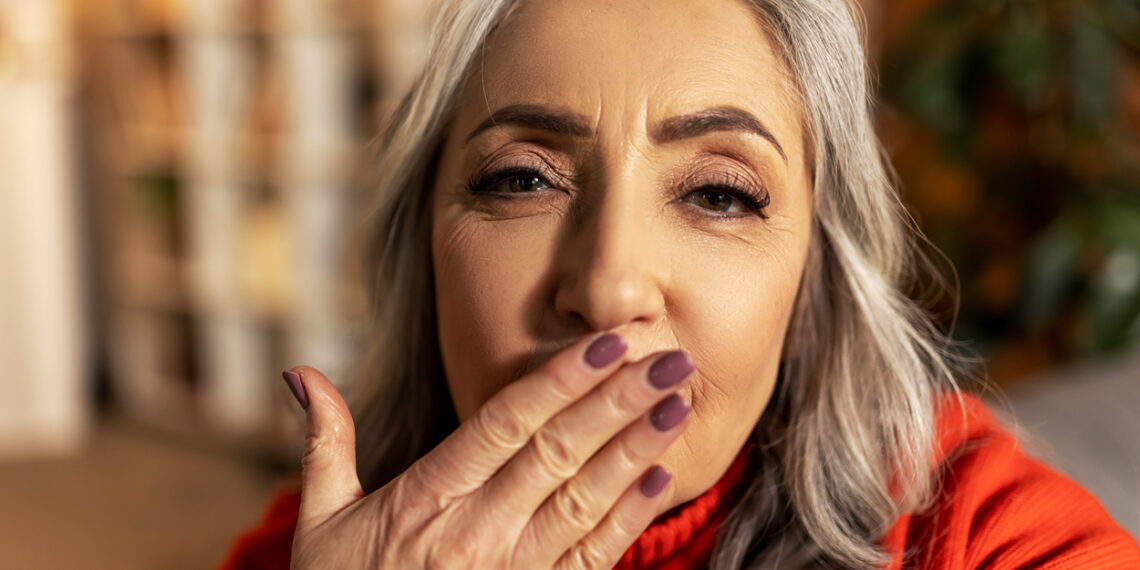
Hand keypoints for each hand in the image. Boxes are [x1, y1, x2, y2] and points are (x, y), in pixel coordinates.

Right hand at [284, 333, 693, 568]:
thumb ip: (326, 443)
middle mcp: (474, 534)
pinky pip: (589, 558)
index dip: (559, 380)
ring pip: (583, 502)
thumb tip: (300, 374)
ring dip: (635, 450)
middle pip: (557, 454)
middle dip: (618, 401)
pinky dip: (628, 518)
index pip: (504, 425)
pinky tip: (659, 477)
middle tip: (669, 356)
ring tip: (678, 403)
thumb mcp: (322, 522)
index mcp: (425, 500)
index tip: (607, 342)